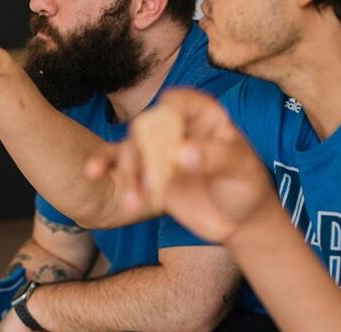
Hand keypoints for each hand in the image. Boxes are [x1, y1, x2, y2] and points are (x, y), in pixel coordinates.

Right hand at [85, 88, 284, 244]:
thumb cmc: (246, 186)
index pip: (180, 102)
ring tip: (132, 200)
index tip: (164, 131)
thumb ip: (214, 159)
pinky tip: (93, 174)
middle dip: (142, 151)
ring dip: (127, 172)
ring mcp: (161, 150)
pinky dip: (108, 169)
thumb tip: (181, 153)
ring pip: (132, 150)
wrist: (240, 220)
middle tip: (152, 180)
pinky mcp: (150, 173)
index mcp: (204, 116)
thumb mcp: (240, 169)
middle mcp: (177, 128)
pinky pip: (125, 167)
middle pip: (148, 127)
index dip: (168, 111)